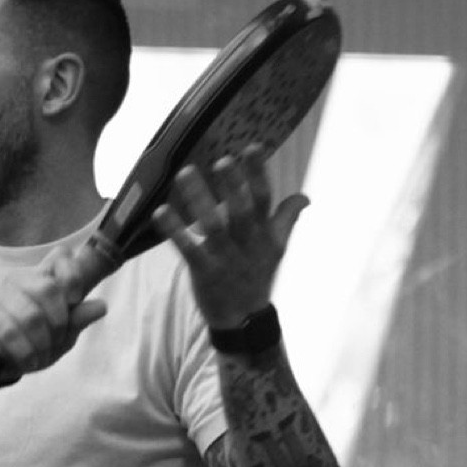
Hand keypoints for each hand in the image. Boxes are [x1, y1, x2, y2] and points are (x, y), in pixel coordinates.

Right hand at [0, 244, 106, 387]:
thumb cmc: (30, 344)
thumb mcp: (61, 335)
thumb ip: (78, 319)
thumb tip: (102, 306)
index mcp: (40, 279)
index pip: (60, 256)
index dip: (72, 275)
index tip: (74, 300)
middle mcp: (17, 282)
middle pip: (47, 287)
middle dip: (59, 323)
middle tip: (55, 342)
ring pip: (29, 316)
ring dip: (41, 344)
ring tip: (40, 358)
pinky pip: (7, 333)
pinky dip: (23, 352)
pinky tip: (26, 362)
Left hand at [153, 149, 304, 331]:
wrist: (244, 318)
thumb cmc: (257, 275)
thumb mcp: (277, 247)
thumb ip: (287, 218)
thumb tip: (305, 196)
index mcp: (263, 233)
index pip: (263, 199)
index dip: (258, 174)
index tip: (253, 148)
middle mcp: (246, 242)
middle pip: (241, 210)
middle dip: (233, 185)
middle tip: (222, 160)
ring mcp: (225, 257)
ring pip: (214, 226)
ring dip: (200, 199)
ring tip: (186, 173)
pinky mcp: (204, 271)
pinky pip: (188, 249)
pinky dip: (175, 231)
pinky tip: (161, 212)